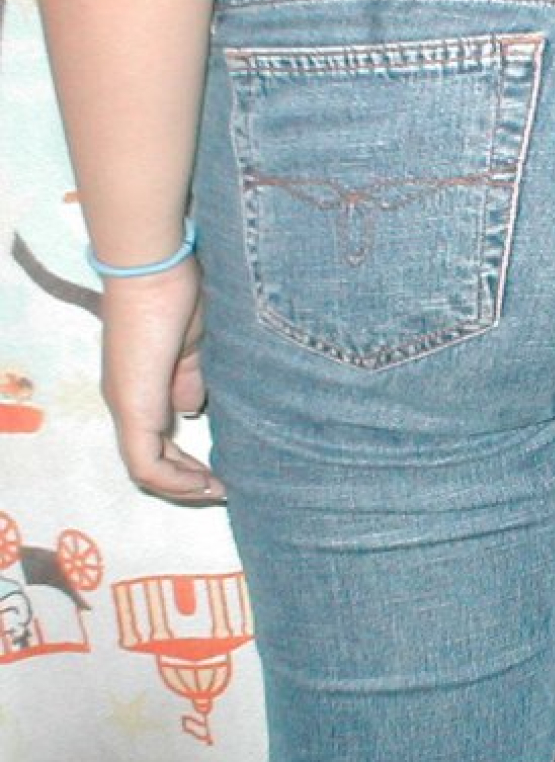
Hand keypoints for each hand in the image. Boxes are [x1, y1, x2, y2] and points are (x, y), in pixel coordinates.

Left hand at [99, 256, 226, 502]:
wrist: (155, 269)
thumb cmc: (179, 293)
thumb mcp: (192, 346)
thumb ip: (190, 378)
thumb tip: (193, 408)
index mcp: (139, 386)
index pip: (155, 440)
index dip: (186, 463)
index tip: (222, 471)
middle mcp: (125, 401)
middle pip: (149, 462)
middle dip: (186, 482)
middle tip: (221, 490)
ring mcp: (125, 405)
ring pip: (145, 468)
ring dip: (182, 486)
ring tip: (216, 492)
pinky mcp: (133, 407)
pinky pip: (146, 463)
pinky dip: (174, 480)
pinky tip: (204, 482)